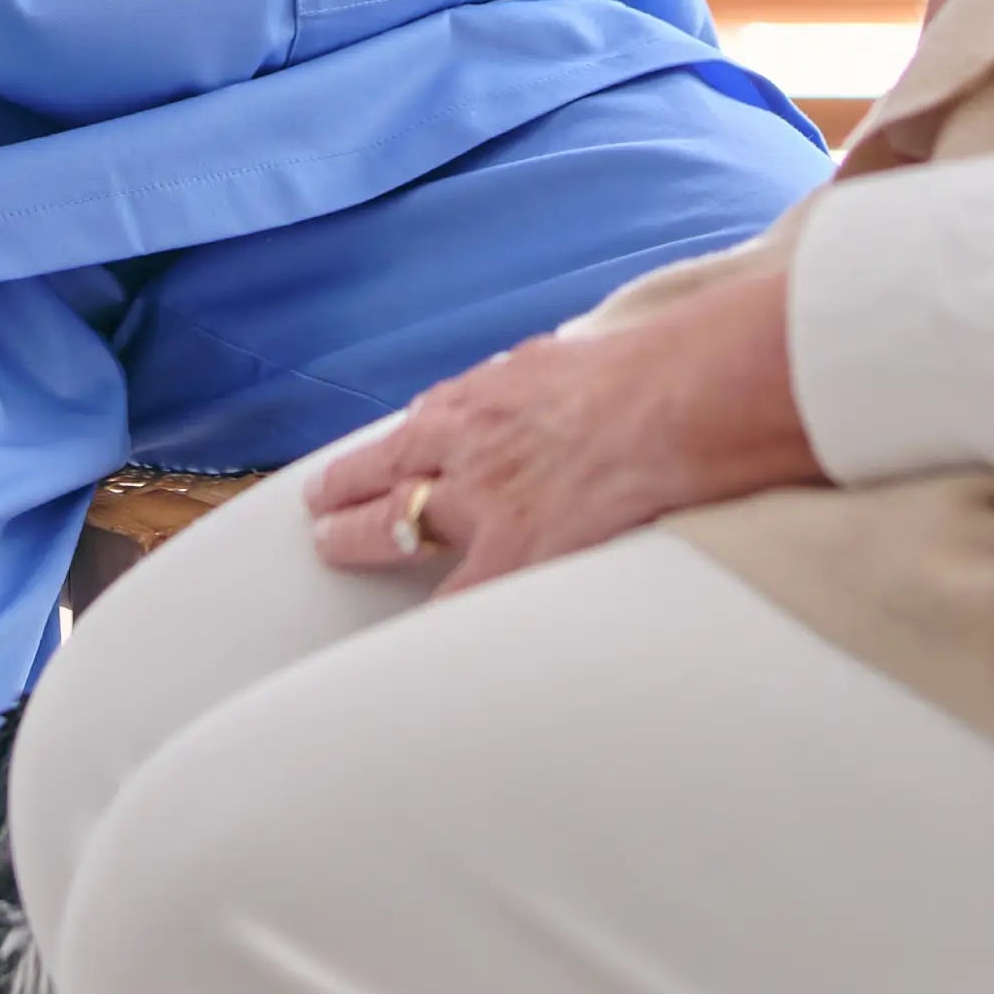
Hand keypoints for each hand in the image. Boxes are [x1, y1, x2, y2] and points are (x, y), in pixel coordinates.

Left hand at [305, 268, 817, 589]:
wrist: (670, 407)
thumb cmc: (646, 374)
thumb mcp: (579, 356)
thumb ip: (550, 374)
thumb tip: (554, 368)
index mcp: (492, 396)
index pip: (427, 422)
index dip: (400, 443)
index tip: (388, 455)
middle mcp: (468, 446)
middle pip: (385, 468)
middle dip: (345, 486)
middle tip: (323, 500)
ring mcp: (479, 505)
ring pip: (391, 525)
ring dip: (355, 538)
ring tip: (332, 547)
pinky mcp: (507, 559)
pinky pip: (450, 600)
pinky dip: (428, 618)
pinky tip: (402, 637)